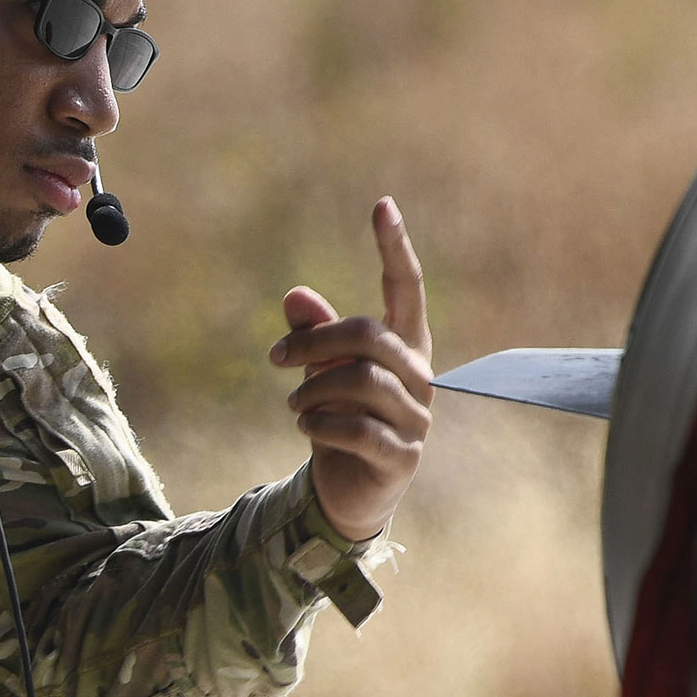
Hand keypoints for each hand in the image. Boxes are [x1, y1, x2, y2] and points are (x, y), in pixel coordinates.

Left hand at [268, 196, 434, 540]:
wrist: (347, 491)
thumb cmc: (339, 418)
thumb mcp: (321, 371)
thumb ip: (314, 335)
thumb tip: (295, 297)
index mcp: (405, 346)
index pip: (406, 288)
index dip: (395, 247)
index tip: (382, 204)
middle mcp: (420, 377)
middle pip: (370, 336)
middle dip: (315, 342)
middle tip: (276, 359)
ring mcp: (417, 419)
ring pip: (362, 382)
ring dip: (313, 391)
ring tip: (294, 406)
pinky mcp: (402, 457)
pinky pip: (357, 429)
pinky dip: (321, 425)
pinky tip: (307, 429)